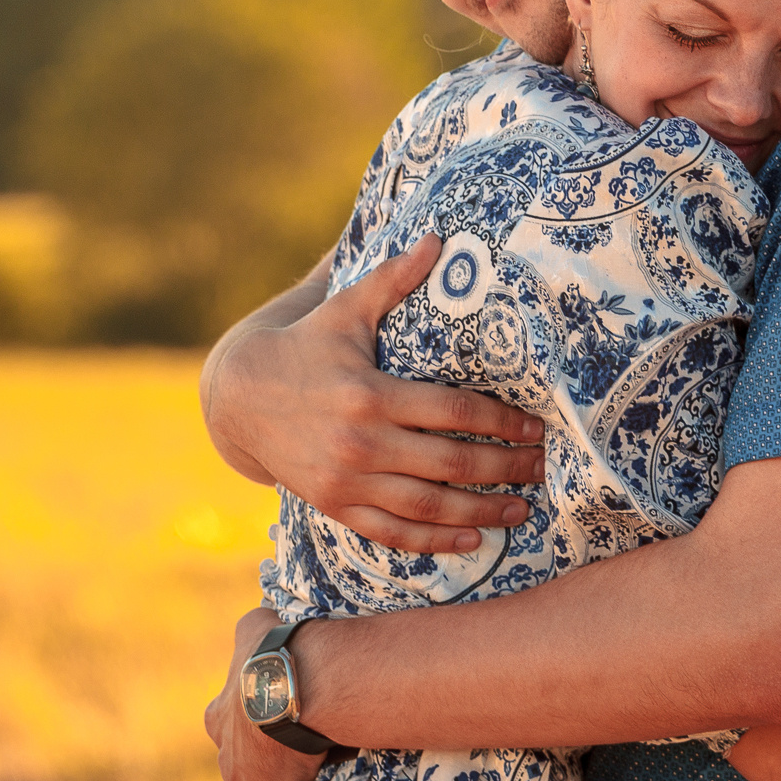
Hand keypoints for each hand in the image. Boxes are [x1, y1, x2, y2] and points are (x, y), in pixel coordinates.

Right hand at [204, 235, 546, 552]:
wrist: (238, 398)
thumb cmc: (304, 347)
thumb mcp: (344, 311)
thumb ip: (392, 279)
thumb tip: (438, 239)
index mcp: (370, 394)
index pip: (453, 412)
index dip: (501, 422)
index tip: (535, 427)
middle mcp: (360, 442)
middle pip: (451, 464)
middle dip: (504, 468)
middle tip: (542, 468)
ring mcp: (346, 481)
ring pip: (428, 506)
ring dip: (481, 512)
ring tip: (520, 510)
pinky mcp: (334, 505)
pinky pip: (392, 532)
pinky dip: (434, 541)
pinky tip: (471, 539)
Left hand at [204, 607, 327, 780]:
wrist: (287, 686)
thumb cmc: (275, 652)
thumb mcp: (255, 626)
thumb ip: (253, 628)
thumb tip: (257, 620)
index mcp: (222, 713)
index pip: (221, 726)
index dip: (238, 731)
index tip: (254, 730)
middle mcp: (225, 751)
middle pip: (229, 769)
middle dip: (243, 772)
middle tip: (266, 770)